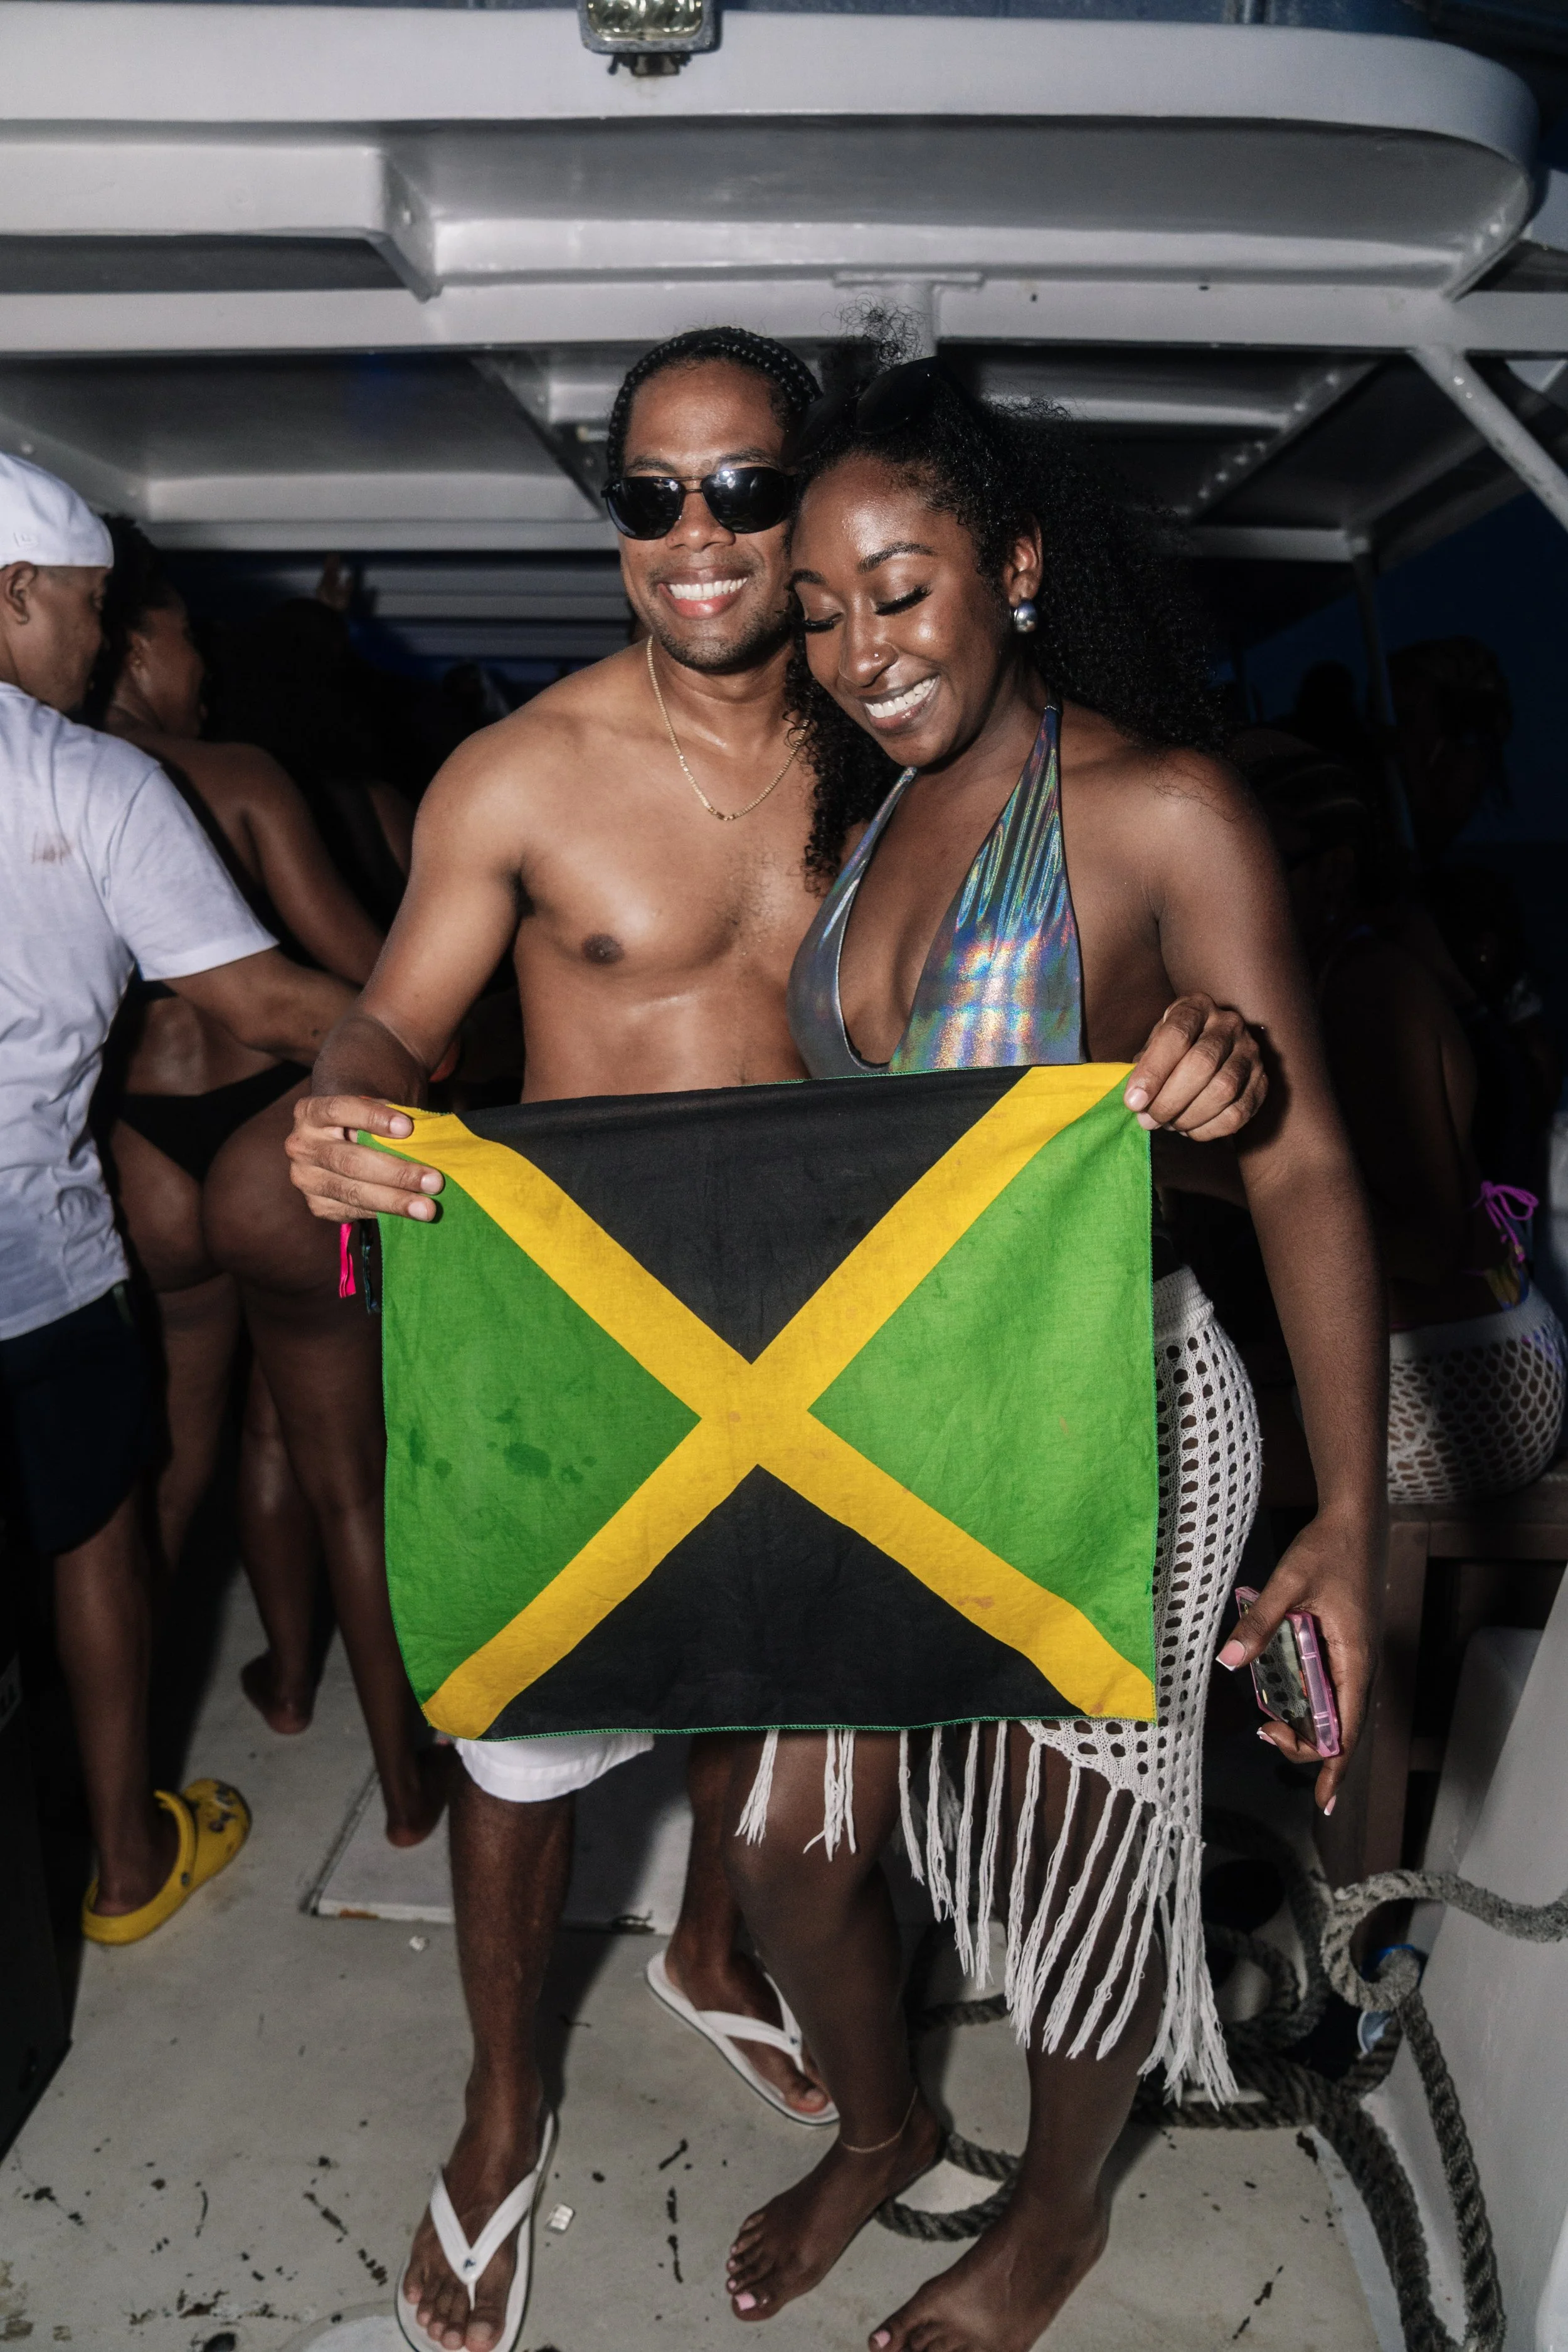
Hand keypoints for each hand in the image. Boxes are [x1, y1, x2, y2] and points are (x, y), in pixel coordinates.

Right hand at [285, 1094, 443, 1222]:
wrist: (338, 1143)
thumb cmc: (363, 1122)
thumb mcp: (371, 1110)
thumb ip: (390, 1119)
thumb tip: (425, 1140)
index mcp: (310, 1112)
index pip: (340, 1110)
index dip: (373, 1118)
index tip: (408, 1128)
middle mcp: (301, 1146)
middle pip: (350, 1160)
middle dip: (396, 1173)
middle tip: (434, 1182)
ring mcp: (305, 1179)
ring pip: (352, 1192)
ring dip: (394, 1201)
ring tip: (427, 1209)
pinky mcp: (317, 1205)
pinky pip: (354, 1211)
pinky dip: (384, 1213)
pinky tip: (408, 1215)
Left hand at [1124, 994, 1266, 1138]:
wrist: (1216, 1050)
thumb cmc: (1175, 1049)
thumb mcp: (1155, 1045)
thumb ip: (1144, 1068)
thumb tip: (1138, 1101)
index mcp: (1197, 1007)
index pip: (1176, 1035)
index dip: (1153, 1072)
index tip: (1133, 1101)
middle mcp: (1229, 1025)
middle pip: (1203, 1063)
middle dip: (1170, 1100)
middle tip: (1150, 1119)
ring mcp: (1250, 1052)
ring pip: (1224, 1090)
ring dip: (1189, 1116)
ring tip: (1169, 1124)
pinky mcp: (1262, 1081)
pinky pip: (1238, 1112)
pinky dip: (1209, 1129)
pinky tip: (1190, 1129)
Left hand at [1215, 1508, 1380, 1811]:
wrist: (1356, 1521)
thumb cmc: (1327, 1550)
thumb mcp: (1287, 1584)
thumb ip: (1259, 1624)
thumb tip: (1229, 1661)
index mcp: (1354, 1658)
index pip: (1348, 1729)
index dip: (1334, 1768)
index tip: (1321, 1802)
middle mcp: (1362, 1665)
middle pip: (1343, 1728)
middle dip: (1308, 1745)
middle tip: (1266, 1733)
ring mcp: (1358, 1657)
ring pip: (1339, 1709)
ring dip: (1310, 1724)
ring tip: (1271, 1724)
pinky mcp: (1350, 1646)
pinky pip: (1335, 1688)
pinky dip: (1313, 1702)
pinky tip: (1287, 1697)